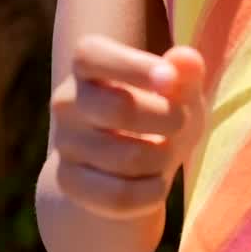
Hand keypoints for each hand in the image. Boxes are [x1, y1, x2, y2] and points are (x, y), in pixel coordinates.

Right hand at [50, 33, 205, 218]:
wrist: (125, 161)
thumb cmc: (158, 108)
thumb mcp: (178, 89)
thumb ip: (186, 72)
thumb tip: (187, 59)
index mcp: (86, 61)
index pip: (93, 55)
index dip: (133, 66)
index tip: (170, 79)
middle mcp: (66, 99)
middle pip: (120, 109)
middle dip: (167, 118)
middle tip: (181, 122)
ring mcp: (63, 142)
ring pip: (127, 158)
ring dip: (164, 158)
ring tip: (169, 153)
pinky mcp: (68, 182)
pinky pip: (118, 195)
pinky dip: (151, 193)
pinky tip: (158, 182)